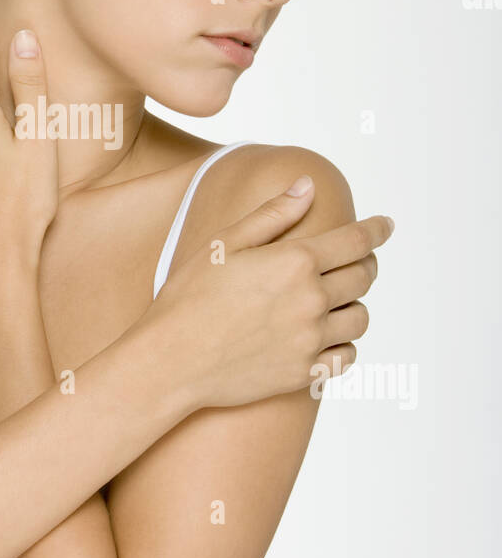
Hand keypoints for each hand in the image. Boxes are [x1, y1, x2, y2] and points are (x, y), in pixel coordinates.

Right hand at [146, 181, 393, 412]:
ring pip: (360, 318)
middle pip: (363, 277)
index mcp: (295, 261)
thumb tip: (308, 185)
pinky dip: (344, 343)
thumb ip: (273, 214)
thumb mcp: (224, 244)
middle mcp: (311, 299)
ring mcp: (310, 339)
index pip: (356, 241)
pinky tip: (327, 335)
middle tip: (357, 260)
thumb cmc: (189, 297)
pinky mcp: (304, 372)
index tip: (387, 225)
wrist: (171, 361)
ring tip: (338, 300)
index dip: (377, 230)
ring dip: (354, 304)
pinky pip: (347, 355)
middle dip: (366, 263)